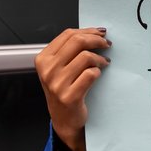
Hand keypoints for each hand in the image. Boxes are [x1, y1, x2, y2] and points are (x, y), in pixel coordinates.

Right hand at [35, 27, 110, 150]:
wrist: (64, 119)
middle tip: (107, 44)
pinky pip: (91, 74)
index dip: (87, 31)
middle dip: (97, 40)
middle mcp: (48, 70)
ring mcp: (57, 83)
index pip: (67, 35)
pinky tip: (99, 74)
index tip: (100, 33)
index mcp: (43, 59)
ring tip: (104, 62)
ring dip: (100, 58)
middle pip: (77, 42)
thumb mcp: (59, 68)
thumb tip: (93, 33)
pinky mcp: (70, 96)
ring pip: (86, 57)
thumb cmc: (64, 90)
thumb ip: (69, 51)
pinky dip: (98, 72)